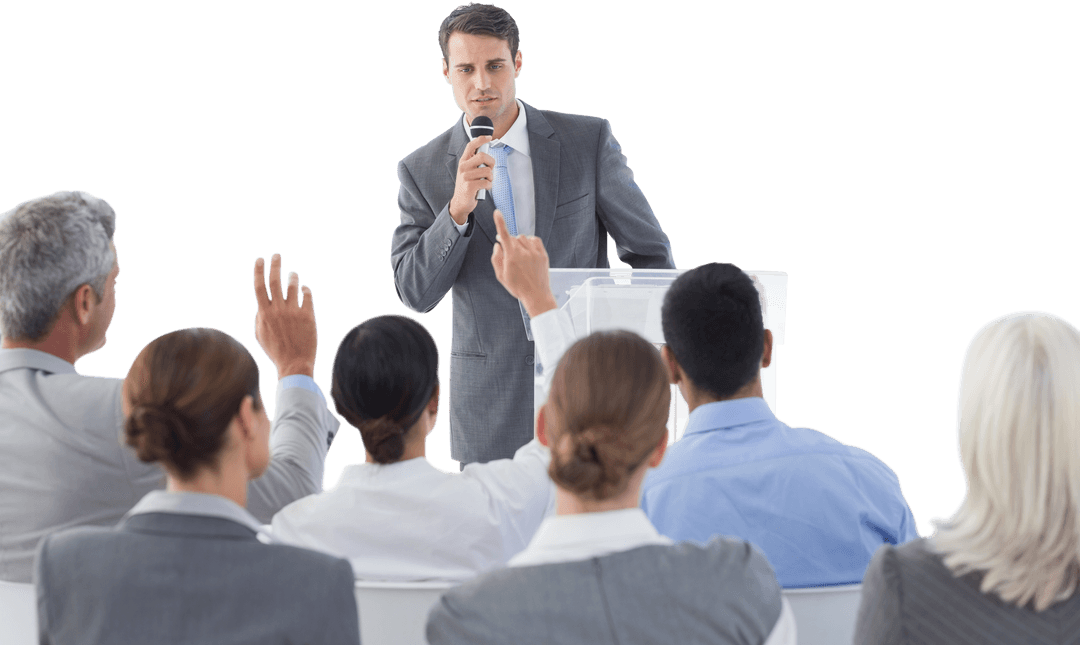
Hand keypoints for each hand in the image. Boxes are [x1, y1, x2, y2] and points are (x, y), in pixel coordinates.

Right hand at [253, 253, 316, 378]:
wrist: (294, 364)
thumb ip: (259, 318)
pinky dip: (306, 290)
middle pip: (275, 281)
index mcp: (264, 313)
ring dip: (293, 277)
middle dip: (275, 265)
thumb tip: (261, 305)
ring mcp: (293, 312)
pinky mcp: (308, 316)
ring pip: (293, 286)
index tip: (259, 259)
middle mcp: (278, 310)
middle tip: (277, 255)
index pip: (259, 286)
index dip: (258, 271)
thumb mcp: (260, 335)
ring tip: (293, 274)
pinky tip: (305, 289)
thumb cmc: (276, 351)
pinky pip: (307, 296)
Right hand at [448, 136, 494, 224]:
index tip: (489, 137)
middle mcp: (463, 167)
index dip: (481, 139)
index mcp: (463, 161)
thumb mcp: (468, 172)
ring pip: (487, 171)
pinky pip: (486, 183)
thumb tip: (488, 155)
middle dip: (491, 163)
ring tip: (486, 182)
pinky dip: (489, 186)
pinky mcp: (469, 186)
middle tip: (490, 170)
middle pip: (482, 156)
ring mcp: (465, 176)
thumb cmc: (468, 186)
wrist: (460, 203)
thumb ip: (475, 163)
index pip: (471, 145)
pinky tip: (484, 188)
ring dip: (491, 178)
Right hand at [490, 210, 556, 316]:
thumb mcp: (501, 275)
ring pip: (524, 238)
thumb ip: (496, 258)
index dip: (500, 222)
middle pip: (513, 238)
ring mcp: (534, 252)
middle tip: (510, 254)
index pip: (504, 234)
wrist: (536, 295)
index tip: (497, 212)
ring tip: (520, 256)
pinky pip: (535, 240)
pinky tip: (528, 251)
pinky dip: (530, 242)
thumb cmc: (517, 287)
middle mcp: (523, 252)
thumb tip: (498, 245)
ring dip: (520, 243)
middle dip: (510, 243)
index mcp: (511, 256)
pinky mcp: (543, 254)